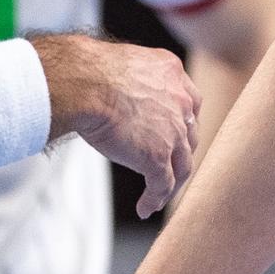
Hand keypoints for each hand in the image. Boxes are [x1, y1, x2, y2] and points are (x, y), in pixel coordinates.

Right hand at [33, 34, 201, 216]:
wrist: (85, 83)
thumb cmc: (89, 71)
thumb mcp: (124, 65)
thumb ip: (133, 80)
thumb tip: (115, 90)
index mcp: (172, 72)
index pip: (189, 103)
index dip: (183, 123)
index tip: (174, 136)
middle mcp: (180, 101)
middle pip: (189, 136)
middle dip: (180, 154)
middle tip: (168, 168)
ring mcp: (173, 131)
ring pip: (181, 165)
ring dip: (171, 183)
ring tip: (157, 196)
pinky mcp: (158, 156)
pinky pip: (163, 184)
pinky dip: (155, 199)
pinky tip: (145, 208)